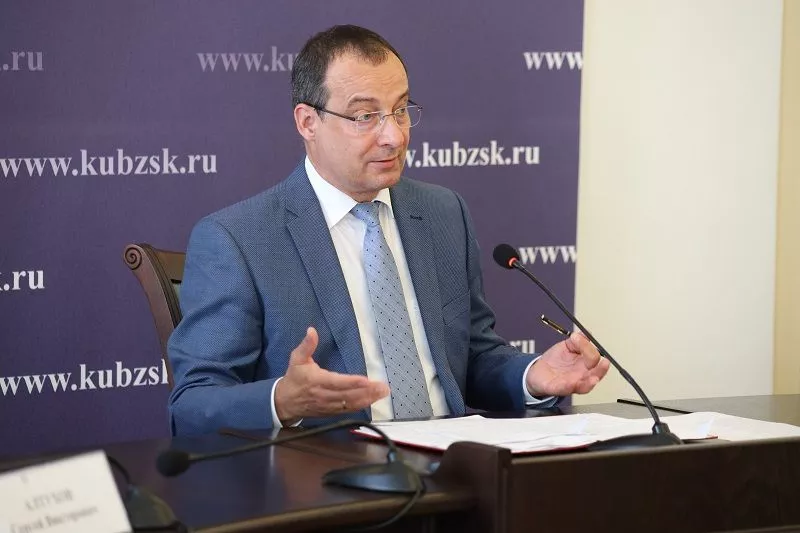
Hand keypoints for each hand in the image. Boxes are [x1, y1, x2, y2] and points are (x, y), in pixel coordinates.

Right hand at [274, 327, 389, 423]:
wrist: (285, 402)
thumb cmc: (294, 378)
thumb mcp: (296, 359)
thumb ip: (306, 345)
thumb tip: (311, 330)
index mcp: (316, 381)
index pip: (336, 382)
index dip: (351, 382)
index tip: (365, 380)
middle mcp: (324, 395)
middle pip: (348, 395)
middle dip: (367, 391)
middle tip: (383, 387)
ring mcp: (329, 405)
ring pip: (350, 404)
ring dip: (368, 399)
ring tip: (383, 393)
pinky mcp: (332, 411)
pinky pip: (349, 410)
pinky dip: (362, 405)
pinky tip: (373, 400)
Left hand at [525, 332, 609, 396]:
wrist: (539, 370)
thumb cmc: (556, 360)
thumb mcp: (566, 346)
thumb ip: (577, 341)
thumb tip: (586, 333)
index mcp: (585, 363)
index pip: (594, 357)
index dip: (588, 347)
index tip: (577, 338)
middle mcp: (582, 375)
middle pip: (596, 374)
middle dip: (601, 369)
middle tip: (604, 362)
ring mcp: (572, 383)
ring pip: (585, 386)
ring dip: (590, 383)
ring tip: (594, 379)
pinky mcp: (558, 389)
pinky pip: (564, 389)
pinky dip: (568, 387)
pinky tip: (570, 383)